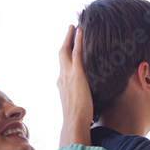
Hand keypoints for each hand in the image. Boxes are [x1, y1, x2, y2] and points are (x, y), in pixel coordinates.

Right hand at [57, 25, 92, 146]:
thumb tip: (89, 97)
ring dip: (70, 37)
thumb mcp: (77, 104)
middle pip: (61, 53)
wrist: (74, 122)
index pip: (63, 64)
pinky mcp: (76, 74)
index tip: (69, 46)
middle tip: (70, 29)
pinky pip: (76, 53)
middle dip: (65, 40)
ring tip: (74, 27)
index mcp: (62, 84)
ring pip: (66, 50)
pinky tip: (80, 32)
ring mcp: (67, 75)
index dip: (65, 54)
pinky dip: (77, 41)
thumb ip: (80, 97)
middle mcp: (62, 77)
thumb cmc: (78, 118)